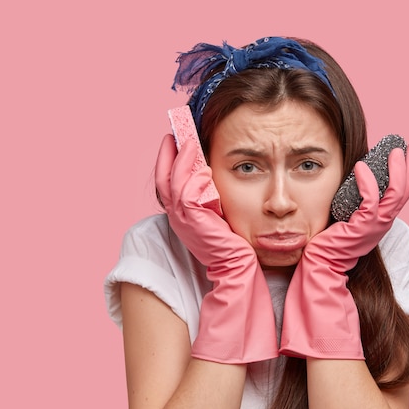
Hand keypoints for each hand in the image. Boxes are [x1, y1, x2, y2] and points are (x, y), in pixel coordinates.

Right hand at [155, 134, 278, 362]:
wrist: (242, 275)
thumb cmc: (239, 248)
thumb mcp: (225, 219)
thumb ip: (218, 201)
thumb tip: (218, 180)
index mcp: (187, 217)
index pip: (171, 183)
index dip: (171, 161)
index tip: (176, 140)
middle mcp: (180, 218)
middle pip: (165, 179)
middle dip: (168, 155)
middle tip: (173, 133)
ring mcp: (184, 221)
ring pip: (172, 181)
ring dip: (178, 158)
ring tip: (184, 139)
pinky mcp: (193, 223)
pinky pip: (184, 191)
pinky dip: (187, 172)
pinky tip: (197, 157)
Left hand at [279, 142, 408, 358]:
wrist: (318, 269)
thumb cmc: (328, 243)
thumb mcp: (346, 216)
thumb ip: (353, 199)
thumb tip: (353, 174)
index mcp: (379, 219)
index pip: (401, 191)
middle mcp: (381, 223)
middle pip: (405, 191)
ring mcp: (372, 228)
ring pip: (394, 196)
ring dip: (396, 171)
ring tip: (393, 151)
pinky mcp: (358, 230)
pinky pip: (370, 204)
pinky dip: (368, 184)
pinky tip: (361, 167)